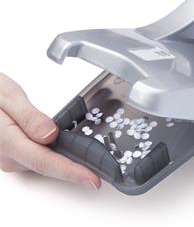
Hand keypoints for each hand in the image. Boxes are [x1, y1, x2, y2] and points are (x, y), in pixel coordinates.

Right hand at [0, 72, 100, 188]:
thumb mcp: (8, 97)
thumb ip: (29, 117)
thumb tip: (50, 134)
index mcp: (7, 142)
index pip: (46, 161)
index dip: (72, 172)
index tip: (92, 180)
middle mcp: (7, 156)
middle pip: (48, 164)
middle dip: (75, 165)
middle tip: (102, 164)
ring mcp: (8, 157)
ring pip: (44, 160)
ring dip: (65, 158)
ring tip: (89, 154)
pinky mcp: (11, 153)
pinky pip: (37, 155)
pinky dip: (54, 152)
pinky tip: (66, 145)